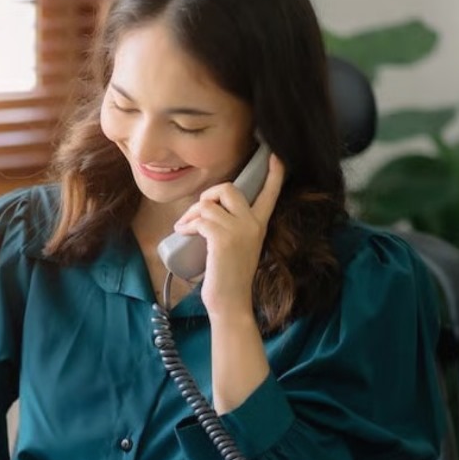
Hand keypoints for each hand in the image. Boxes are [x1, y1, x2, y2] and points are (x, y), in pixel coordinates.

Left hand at [172, 153, 284, 318]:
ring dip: (191, 213)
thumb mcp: (236, 247)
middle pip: (228, 188)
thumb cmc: (228, 279)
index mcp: (259, 225)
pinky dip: (187, 224)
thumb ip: (231, 228)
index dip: (274, 174)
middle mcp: (253, 224)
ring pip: (209, 203)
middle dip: (207, 195)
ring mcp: (240, 230)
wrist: (231, 303)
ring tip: (185, 227)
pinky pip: (200, 218)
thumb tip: (206, 211)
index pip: (270, 193)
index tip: (275, 156)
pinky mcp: (223, 238)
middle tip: (196, 213)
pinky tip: (182, 232)